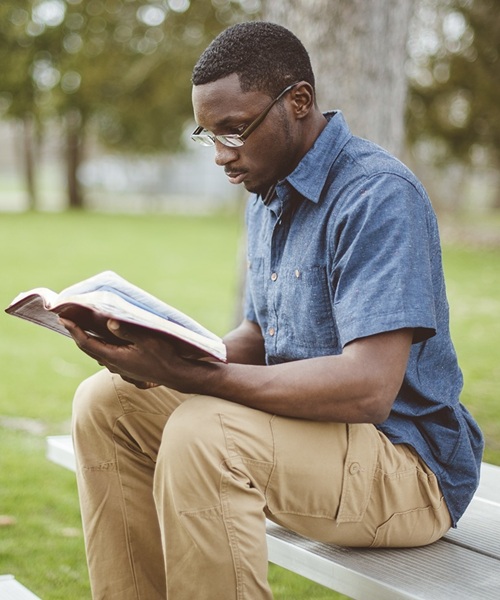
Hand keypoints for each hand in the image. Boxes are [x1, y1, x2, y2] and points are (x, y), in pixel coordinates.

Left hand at [59, 317, 197, 389]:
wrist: (175, 374)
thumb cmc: (163, 356)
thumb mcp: (147, 340)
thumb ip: (127, 331)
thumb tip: (109, 321)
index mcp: (114, 357)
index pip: (86, 343)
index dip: (74, 331)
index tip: (63, 319)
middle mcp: (113, 365)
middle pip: (87, 349)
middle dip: (76, 334)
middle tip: (67, 320)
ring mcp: (119, 368)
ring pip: (96, 353)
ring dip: (88, 340)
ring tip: (82, 327)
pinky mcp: (125, 368)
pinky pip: (106, 356)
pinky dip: (99, 346)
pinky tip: (103, 339)